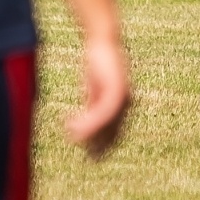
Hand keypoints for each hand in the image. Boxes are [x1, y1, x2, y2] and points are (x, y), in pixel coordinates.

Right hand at [67, 36, 130, 160]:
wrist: (102, 39)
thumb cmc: (97, 62)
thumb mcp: (93, 87)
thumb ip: (92, 103)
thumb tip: (82, 123)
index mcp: (123, 103)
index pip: (116, 131)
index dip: (104, 145)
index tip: (93, 156)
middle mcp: (126, 102)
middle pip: (115, 132)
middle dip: (102, 146)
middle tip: (90, 159)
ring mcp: (122, 96)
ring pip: (106, 124)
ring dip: (90, 134)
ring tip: (73, 138)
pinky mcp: (115, 89)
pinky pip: (102, 112)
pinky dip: (87, 122)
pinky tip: (73, 126)